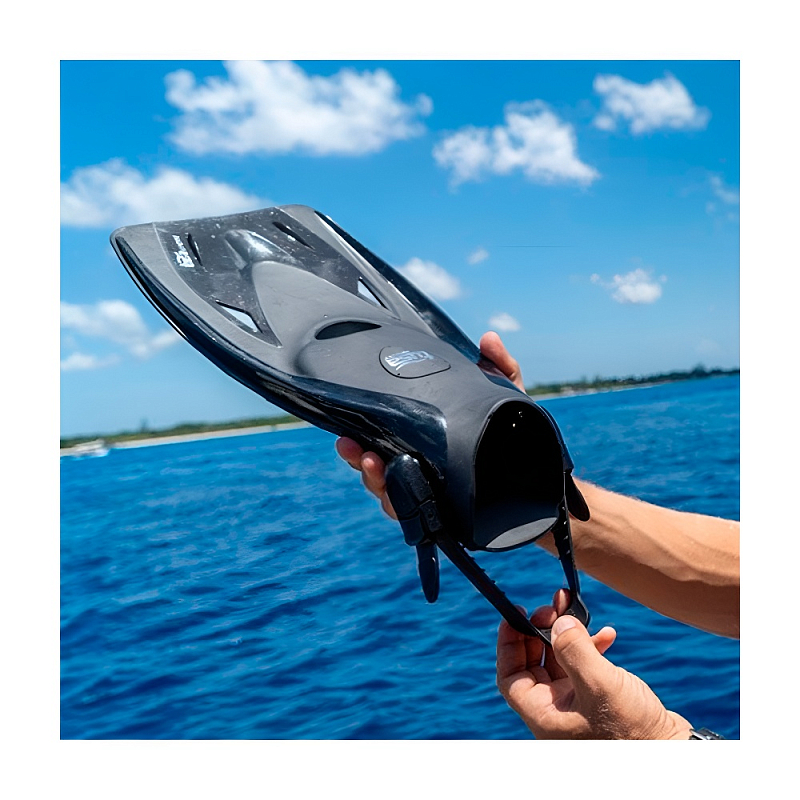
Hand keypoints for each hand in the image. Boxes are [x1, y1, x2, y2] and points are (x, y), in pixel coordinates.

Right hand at [334, 331, 523, 517]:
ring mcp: (432, 497)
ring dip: (375, 482)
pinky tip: (396, 496)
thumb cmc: (519, 437)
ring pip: (391, 496)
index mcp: (426, 444)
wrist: (545, 478)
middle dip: (359, 461)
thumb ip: (500, 368)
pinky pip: (416, 518)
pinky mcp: (447, 519)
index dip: (361, 439)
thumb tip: (489, 337)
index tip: (347, 431)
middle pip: (378, 471)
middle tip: (351, 447)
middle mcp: (423, 472)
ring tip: (373, 465)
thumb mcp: (510, 399)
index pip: (384, 442)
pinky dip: (402, 507)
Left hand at [496, 590, 692, 738]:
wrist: (672, 750)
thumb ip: (574, 650)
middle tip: (552, 608)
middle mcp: (556, 711)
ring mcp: (577, 705)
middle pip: (533, 663)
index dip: (508, 643)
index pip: (510, 675)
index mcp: (545, 715)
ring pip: (560, 660)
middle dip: (541, 630)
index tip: (516, 615)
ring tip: (575, 611)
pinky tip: (608, 635)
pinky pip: (585, 666)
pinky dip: (592, 646)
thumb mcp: (600, 684)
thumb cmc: (634, 731)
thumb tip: (557, 621)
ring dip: (568, 634)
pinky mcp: (598, 699)